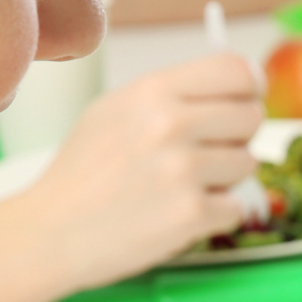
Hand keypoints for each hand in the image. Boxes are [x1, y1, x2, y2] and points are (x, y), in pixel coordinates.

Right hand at [11, 52, 261, 292]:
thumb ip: (171, 94)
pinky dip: (215, 215)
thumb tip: (237, 82)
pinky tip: (178, 215)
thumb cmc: (83, 173)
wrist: (50, 232)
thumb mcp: (115, 111)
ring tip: (181, 187)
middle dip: (238, 137)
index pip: (236, 69)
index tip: (247, 99)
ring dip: (225, 180)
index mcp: (152, 91)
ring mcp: (182, 170)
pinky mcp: (190, 214)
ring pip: (248, 164)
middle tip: (208, 153)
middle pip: (251, 116)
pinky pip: (236, 207)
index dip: (250, 86)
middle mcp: (171, 123)